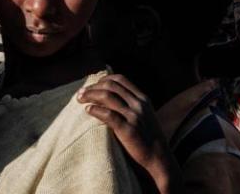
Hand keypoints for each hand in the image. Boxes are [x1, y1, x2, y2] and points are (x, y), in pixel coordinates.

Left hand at [78, 74, 179, 193]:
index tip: (92, 85)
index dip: (103, 80)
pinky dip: (95, 110)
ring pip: (107, 96)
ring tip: (80, 100)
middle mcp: (139, 105)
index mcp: (143, 99)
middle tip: (80, 93)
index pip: (120, 79)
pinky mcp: (128, 130)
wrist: (159, 160)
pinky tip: (88, 110)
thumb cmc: (148, 139)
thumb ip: (131, 105)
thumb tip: (108, 97)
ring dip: (90, 95)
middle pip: (111, 86)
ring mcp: (134, 117)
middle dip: (93, 87)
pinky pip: (108, 114)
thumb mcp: (144, 116)